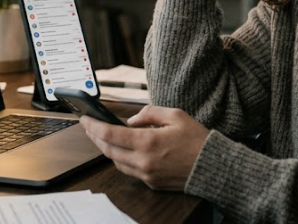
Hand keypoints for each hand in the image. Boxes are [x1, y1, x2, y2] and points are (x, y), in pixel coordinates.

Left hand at [79, 105, 209, 190]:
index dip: (93, 126)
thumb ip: (149, 113)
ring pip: (116, 162)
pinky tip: (121, 150)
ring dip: (106, 149)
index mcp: (148, 142)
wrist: (212, 167)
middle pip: (108, 150)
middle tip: (88, 126)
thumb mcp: (175, 115)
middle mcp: (143, 161)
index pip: (110, 135)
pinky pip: (129, 170)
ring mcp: (146, 175)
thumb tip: (131, 120)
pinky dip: (121, 159)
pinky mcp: (151, 183)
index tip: (84, 119)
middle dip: (95, 137)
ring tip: (101, 136)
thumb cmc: (197, 140)